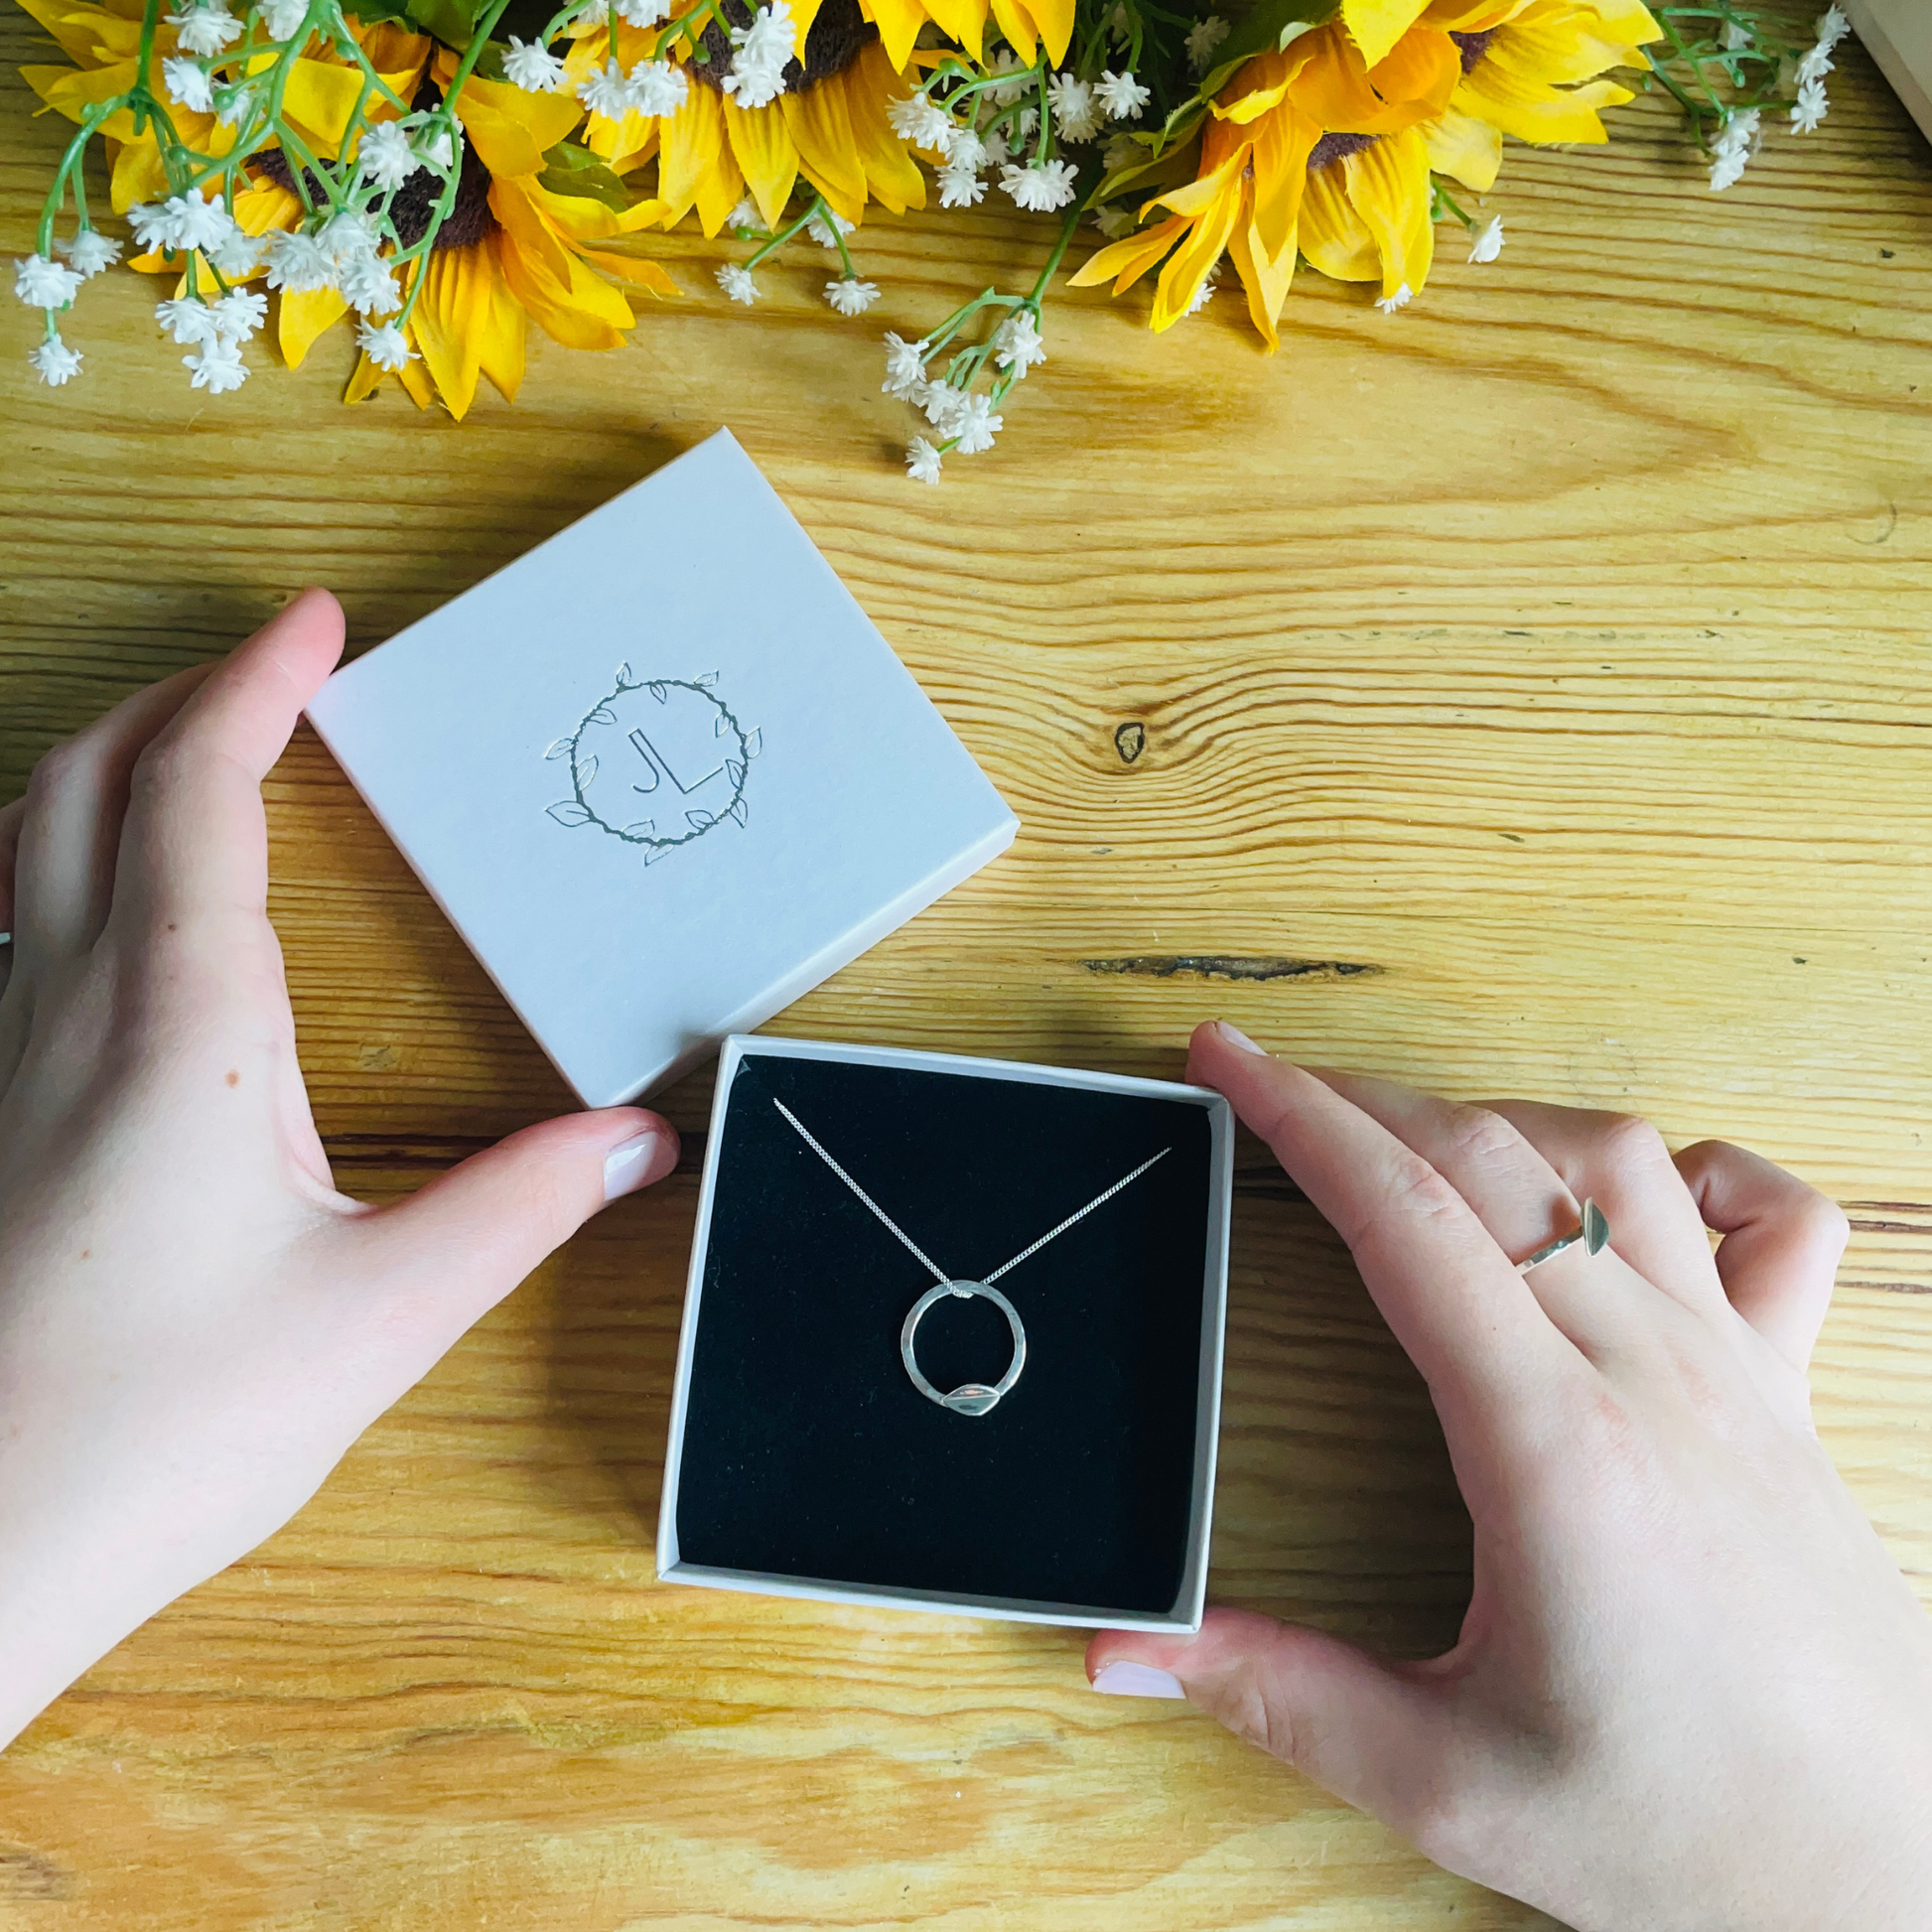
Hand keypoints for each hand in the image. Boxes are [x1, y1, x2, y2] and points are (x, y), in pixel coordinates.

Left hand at [0, 591, 678, 1750]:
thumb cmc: (157, 1428)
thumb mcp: (380, 1316)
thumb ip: (518, 1208)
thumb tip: (636, 1140)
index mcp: (178, 1021)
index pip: (198, 787)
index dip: (257, 683)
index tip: (320, 621)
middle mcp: (64, 1008)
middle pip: (83, 777)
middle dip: (176, 695)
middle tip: (272, 669)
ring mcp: (0, 1055)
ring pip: (23, 840)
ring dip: (108, 761)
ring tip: (195, 752)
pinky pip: (3, 921)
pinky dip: (60, 851)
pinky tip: (108, 913)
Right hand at [1090, 1021, 1931, 1931]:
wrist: (1886, 1870)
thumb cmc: (1689, 1831)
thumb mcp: (1450, 1783)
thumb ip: (1278, 1694)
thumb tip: (1124, 1649)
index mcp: (1550, 1446)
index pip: (1404, 1219)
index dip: (1300, 1121)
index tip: (1228, 1062)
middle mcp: (1648, 1372)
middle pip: (1489, 1161)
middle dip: (1361, 1101)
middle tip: (1272, 1089)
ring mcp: (1732, 1369)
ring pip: (1616, 1160)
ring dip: (1501, 1121)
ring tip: (1417, 1141)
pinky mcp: (1789, 1391)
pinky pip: (1774, 1219)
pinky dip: (1696, 1170)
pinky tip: (1635, 1196)